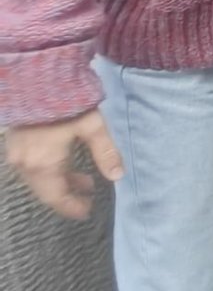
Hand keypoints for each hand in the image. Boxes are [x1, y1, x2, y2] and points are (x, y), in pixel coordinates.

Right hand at [6, 110, 123, 219]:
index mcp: (42, 164)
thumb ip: (105, 152)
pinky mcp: (16, 142)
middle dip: (68, 195)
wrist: (37, 78)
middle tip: (89, 197)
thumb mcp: (92, 126)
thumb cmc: (66, 102)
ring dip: (60, 182)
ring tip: (85, 180)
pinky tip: (66, 164)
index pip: (56, 197)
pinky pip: (32, 167)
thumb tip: (117, 176)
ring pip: (39, 179)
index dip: (71, 207)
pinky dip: (50, 171)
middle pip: (46, 191)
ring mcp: (17, 153)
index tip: (86, 212)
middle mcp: (25, 164)